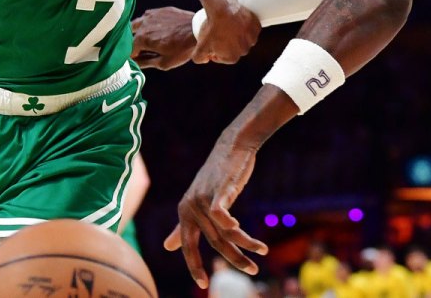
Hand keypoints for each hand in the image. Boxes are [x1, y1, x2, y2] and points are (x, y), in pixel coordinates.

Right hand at [131, 6, 196, 69]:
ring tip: (144, 40)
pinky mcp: (160, 10)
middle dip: (131, 43)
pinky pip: (147, 16)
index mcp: (142, 39)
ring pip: (136, 24)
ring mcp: (151, 15)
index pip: (128, 50)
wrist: (199, 31)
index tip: (136, 61)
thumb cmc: (183, 50)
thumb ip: (146, 63)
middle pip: (128, 35)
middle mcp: (143, 25)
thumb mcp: (164, 62)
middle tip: (139, 51)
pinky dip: (146, 23)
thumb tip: (135, 64)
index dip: (131, 57)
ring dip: (136, 32)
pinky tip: (153, 29)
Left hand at [165, 137, 268, 287]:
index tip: (204, 283)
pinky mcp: (218, 189)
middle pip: (213, 242)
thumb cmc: (216, 176)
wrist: (231, 147)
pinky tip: (239, 230)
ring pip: (225, 232)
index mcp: (184, 213)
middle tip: (252, 271)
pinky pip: (221, 214)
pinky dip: (230, 225)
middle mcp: (190, 207)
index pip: (188, 246)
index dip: (194, 266)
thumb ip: (182, 225)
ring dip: (246, 244)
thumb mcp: (197, 202)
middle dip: (234, 259)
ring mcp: (203, 198)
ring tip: (262, 251)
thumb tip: (167, 248)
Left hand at [193, 3, 259, 64]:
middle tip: (219, 33)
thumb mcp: (200, 45)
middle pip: (235, 49)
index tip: (211, 42)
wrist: (223, 8)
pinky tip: (237, 22)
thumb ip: (198, 58)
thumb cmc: (212, 27)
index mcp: (232, 58)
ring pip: (244, 39)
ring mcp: (252, 38)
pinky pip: (252, 29)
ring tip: (228, 27)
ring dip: (238, 35)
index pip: (223, 57)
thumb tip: (205, 60)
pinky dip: (246, 27)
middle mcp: (245, 50)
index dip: (215, 51)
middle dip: (228, 44)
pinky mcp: (256, 26)